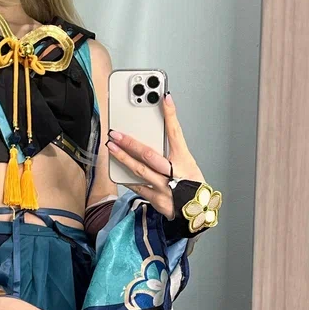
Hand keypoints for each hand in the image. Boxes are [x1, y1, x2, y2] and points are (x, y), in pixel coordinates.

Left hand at [107, 93, 202, 218]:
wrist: (198, 212)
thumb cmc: (193, 185)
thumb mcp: (188, 163)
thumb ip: (172, 149)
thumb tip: (157, 132)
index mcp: (184, 160)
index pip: (176, 133)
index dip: (170, 115)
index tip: (164, 98)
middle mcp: (173, 173)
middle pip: (149, 154)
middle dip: (130, 142)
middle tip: (115, 133)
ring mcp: (163, 187)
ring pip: (139, 171)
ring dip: (123, 158)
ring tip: (111, 148)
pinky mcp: (156, 199)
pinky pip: (137, 187)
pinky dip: (126, 178)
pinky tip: (116, 170)